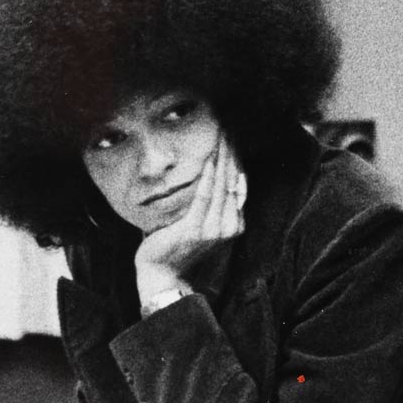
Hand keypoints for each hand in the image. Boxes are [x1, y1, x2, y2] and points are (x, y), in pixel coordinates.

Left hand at [133, 131, 246, 313]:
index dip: (237, 159)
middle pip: (234, 181)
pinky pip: (205, 197)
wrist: (164, 274)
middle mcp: (229, 226)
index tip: (232, 137)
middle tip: (228, 128)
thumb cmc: (178, 247)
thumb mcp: (200, 223)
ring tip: (221, 136)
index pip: (239, 184)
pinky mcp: (196, 229)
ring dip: (222, 158)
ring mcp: (214, 229)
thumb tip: (209, 177)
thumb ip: (210, 205)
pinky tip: (209, 159)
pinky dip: (208, 177)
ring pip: (222, 186)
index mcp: (234, 224)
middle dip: (231, 153)